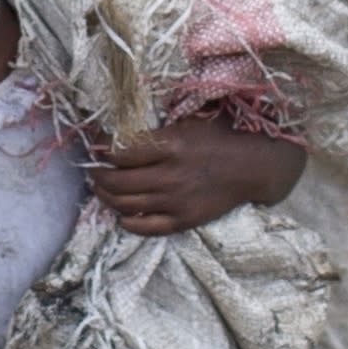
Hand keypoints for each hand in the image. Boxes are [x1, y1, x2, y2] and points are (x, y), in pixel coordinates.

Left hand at [94, 125, 307, 235]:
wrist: (253, 166)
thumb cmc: (221, 136)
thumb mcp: (189, 121)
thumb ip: (157, 129)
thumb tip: (120, 130)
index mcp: (171, 145)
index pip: (120, 152)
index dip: (101, 149)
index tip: (97, 145)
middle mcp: (170, 175)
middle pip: (116, 181)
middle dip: (97, 174)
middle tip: (94, 169)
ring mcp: (176, 201)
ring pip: (125, 204)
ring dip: (105, 196)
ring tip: (102, 188)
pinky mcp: (183, 220)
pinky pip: (145, 227)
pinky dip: (126, 221)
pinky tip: (121, 213)